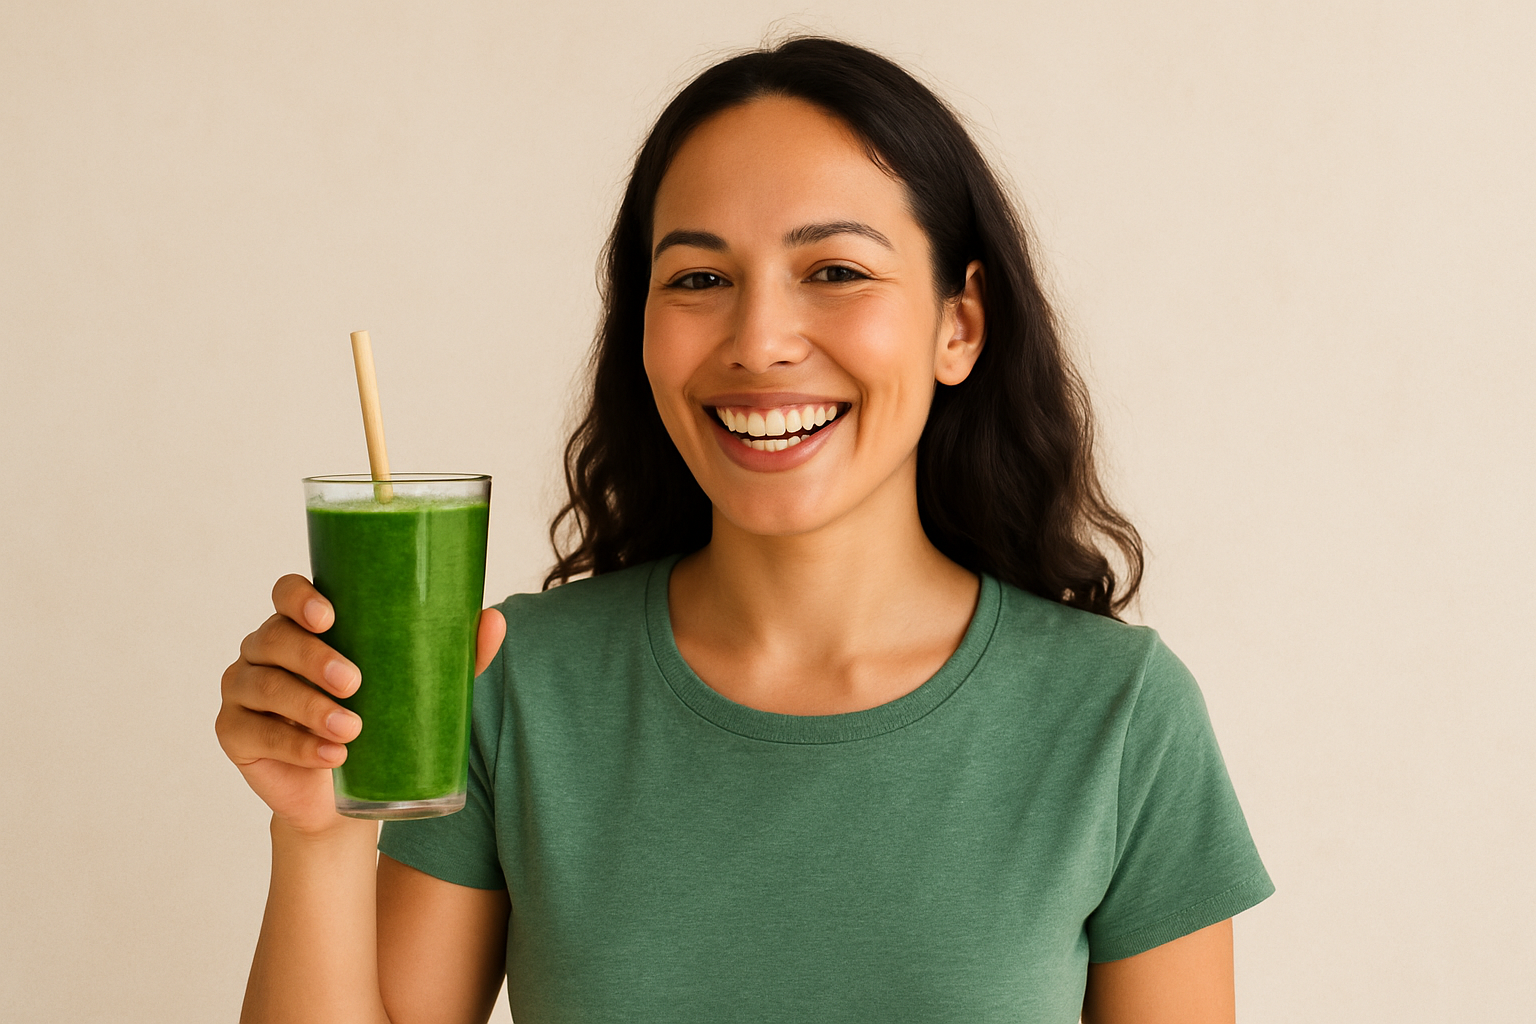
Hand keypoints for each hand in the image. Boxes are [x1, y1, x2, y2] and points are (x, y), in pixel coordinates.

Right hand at [215, 574, 506, 836]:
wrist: (346, 790)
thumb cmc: (379, 717)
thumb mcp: (417, 683)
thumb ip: (454, 652)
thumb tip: (494, 619)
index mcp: (303, 623)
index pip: (287, 592)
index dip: (300, 597)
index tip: (329, 616)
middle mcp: (265, 648)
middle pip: (274, 637)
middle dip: (313, 658)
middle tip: (355, 682)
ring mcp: (242, 689)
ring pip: (264, 685)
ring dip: (308, 707)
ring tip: (351, 729)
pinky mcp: (234, 732)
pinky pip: (256, 733)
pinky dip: (296, 746)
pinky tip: (331, 757)